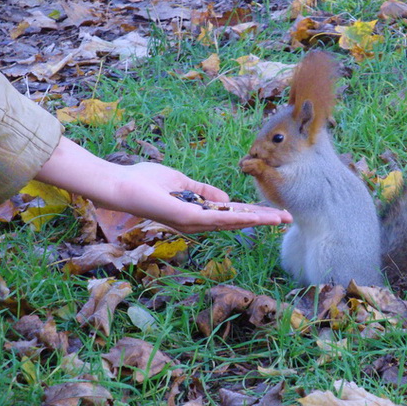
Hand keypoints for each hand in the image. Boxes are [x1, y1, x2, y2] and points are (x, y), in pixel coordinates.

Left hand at [36, 137, 291, 233]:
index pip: (230, 215)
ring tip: (280, 219)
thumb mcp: (181, 183)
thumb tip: (227, 200)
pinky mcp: (187, 218)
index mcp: (196, 213)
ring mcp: (193, 222)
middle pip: (236, 222)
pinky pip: (218, 219)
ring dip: (258, 221)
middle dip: (262, 220)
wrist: (120, 186)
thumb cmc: (144, 182)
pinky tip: (256, 218)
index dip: (252, 214)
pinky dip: (239, 218)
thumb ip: (203, 191)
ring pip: (232, 222)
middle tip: (287, 220)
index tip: (273, 214)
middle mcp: (197, 222)